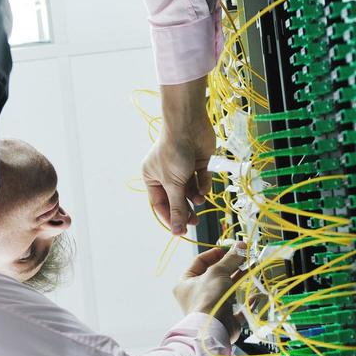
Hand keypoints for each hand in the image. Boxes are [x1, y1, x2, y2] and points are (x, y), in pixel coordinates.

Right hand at [143, 78, 214, 235]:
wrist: (188, 125)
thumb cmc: (174, 152)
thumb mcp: (173, 184)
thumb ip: (177, 207)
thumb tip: (176, 231)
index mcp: (152, 177)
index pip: (160, 203)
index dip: (170, 217)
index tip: (180, 231)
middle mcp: (166, 173)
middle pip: (176, 198)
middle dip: (185, 209)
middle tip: (195, 221)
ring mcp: (183, 167)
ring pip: (190, 190)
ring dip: (195, 197)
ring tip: (199, 199)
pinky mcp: (198, 162)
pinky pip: (200, 179)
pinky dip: (203, 185)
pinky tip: (204, 189)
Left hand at [174, 246, 247, 336]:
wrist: (214, 328)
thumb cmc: (208, 298)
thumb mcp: (218, 271)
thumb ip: (230, 258)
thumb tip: (240, 246)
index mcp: (186, 283)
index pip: (199, 262)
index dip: (215, 253)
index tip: (230, 248)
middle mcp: (196, 295)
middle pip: (215, 275)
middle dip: (231, 265)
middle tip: (244, 256)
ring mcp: (211, 307)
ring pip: (227, 289)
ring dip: (239, 279)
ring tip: (252, 268)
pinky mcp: (224, 319)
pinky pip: (237, 307)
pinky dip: (246, 300)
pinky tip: (254, 294)